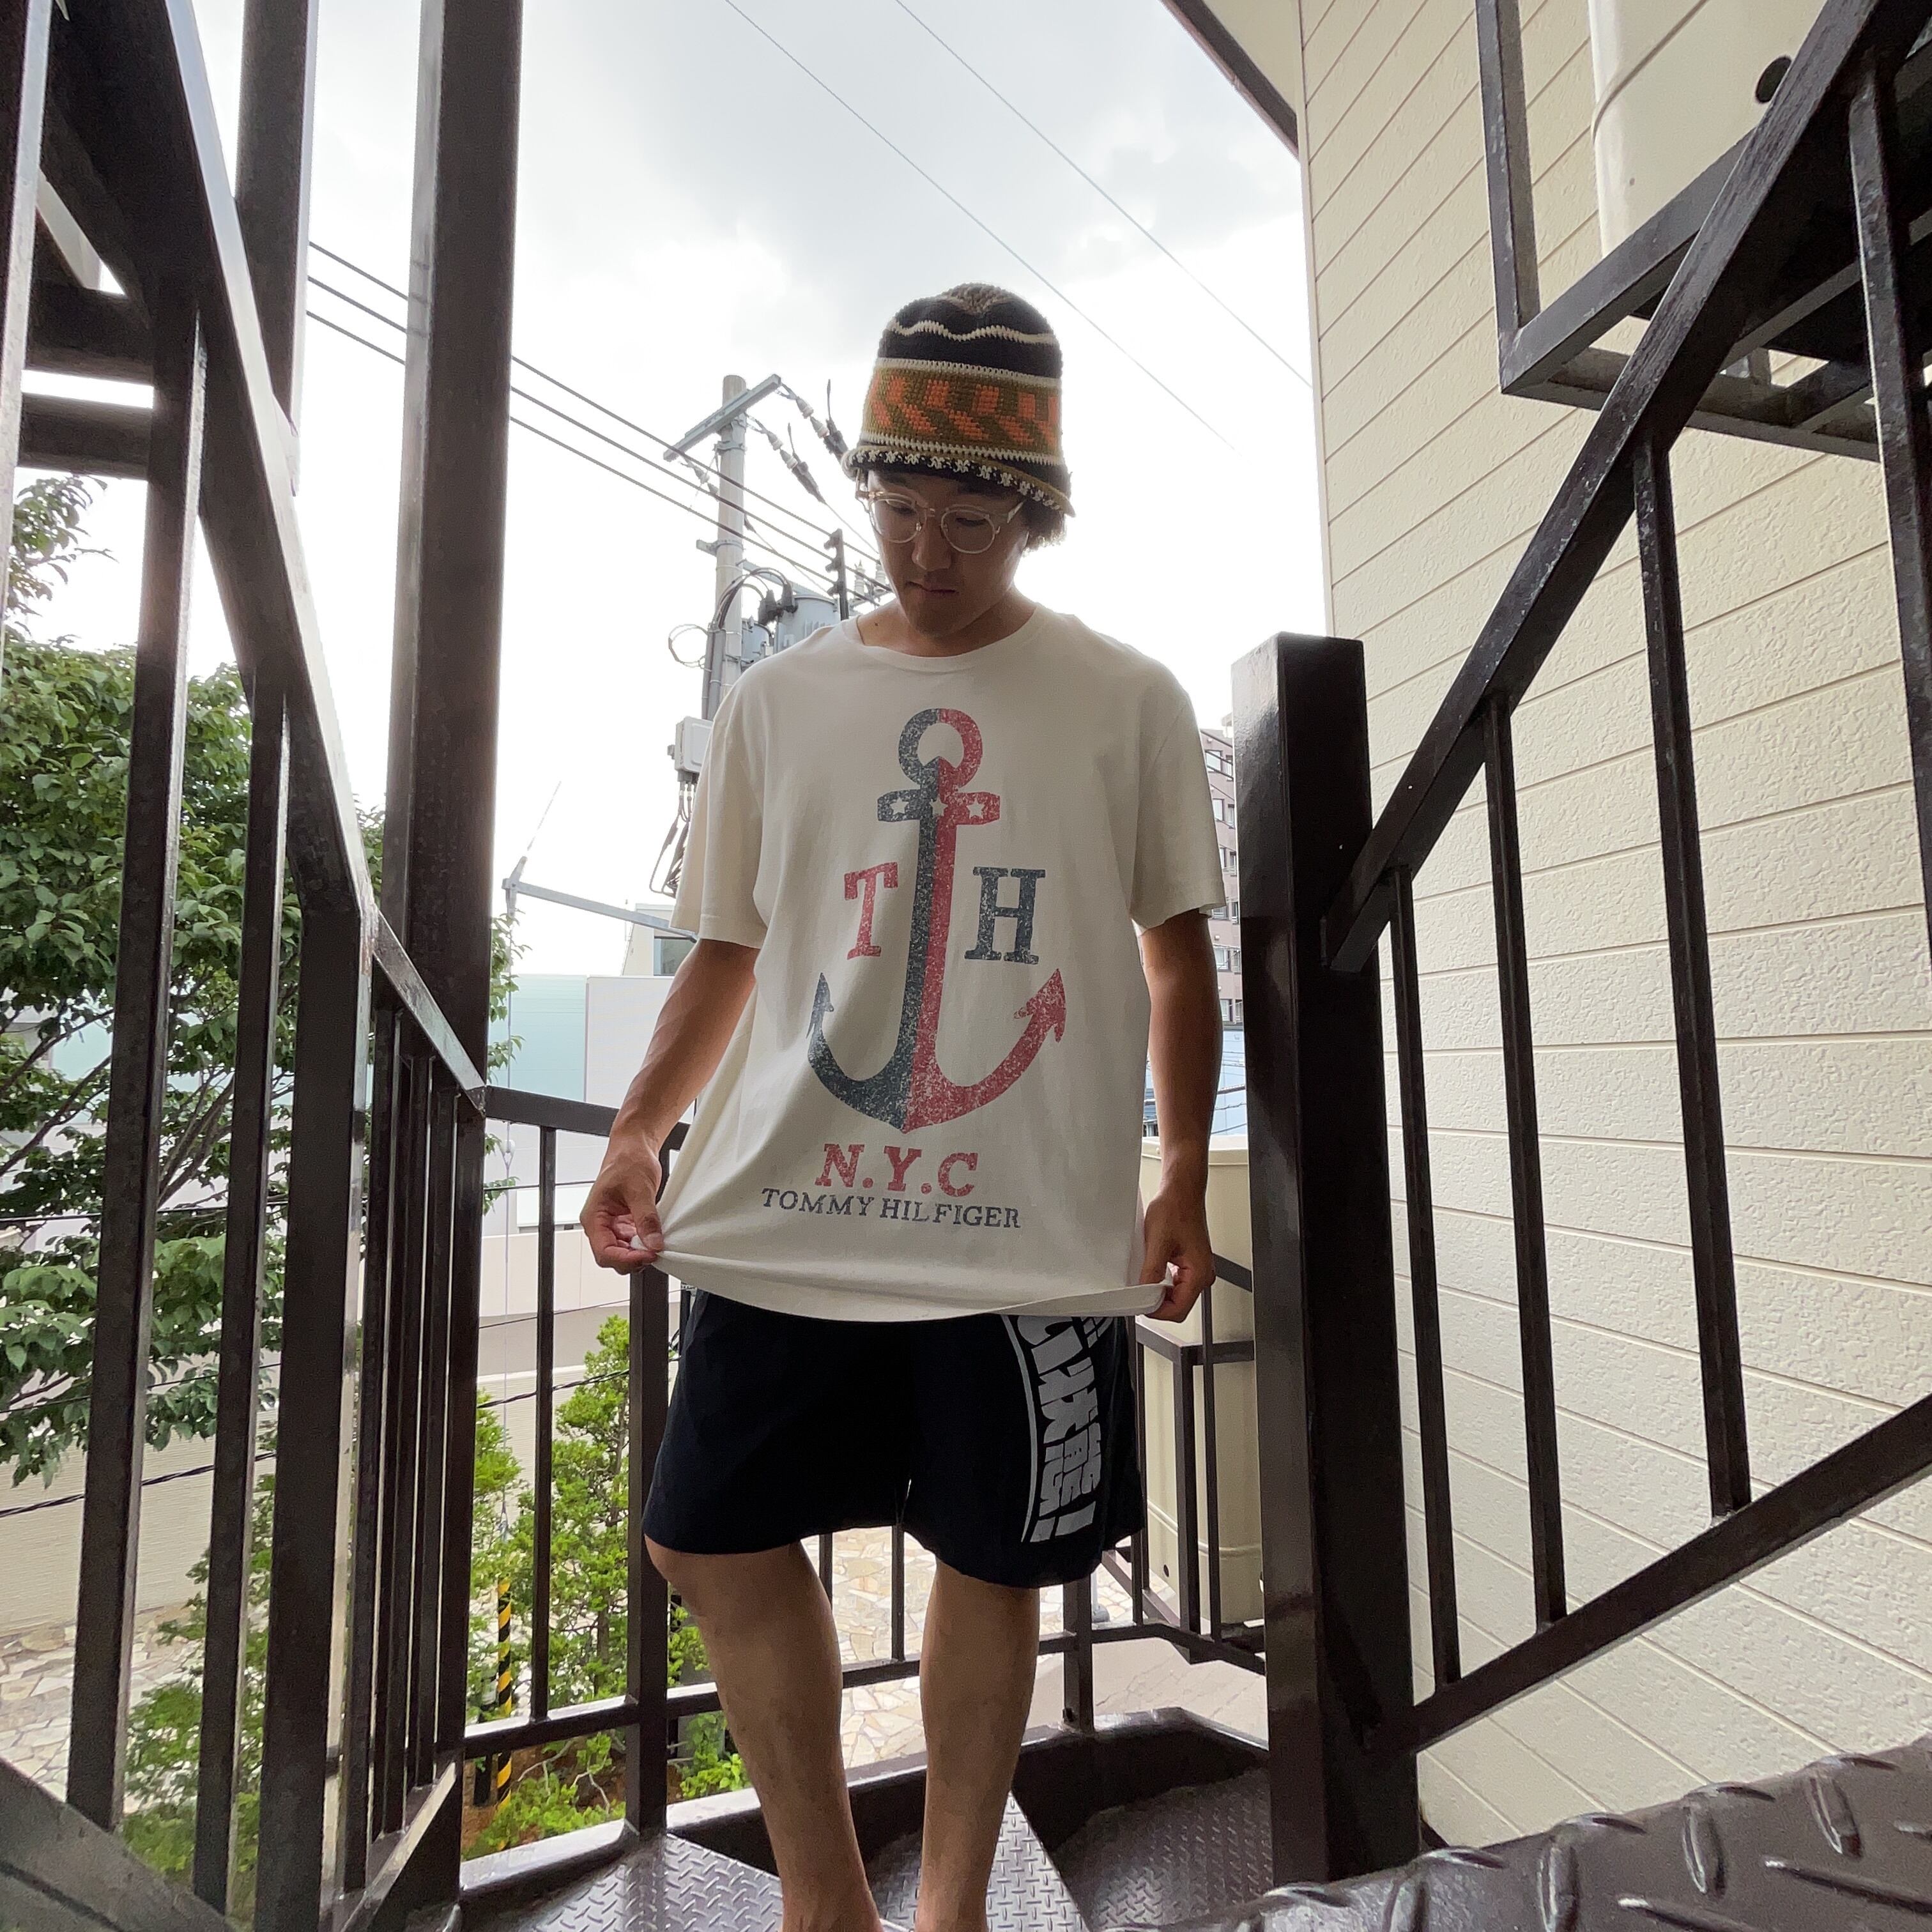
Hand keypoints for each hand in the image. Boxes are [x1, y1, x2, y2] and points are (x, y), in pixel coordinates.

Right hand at [581, 1133, 664, 1270]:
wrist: (634, 1149)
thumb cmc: (628, 1161)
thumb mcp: (640, 1189)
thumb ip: (646, 1219)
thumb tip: (654, 1243)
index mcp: (593, 1217)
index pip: (604, 1252)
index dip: (626, 1259)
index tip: (648, 1255)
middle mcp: (600, 1225)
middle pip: (612, 1257)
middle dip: (633, 1259)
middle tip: (655, 1252)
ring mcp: (612, 1226)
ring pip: (623, 1253)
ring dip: (639, 1254)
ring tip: (656, 1245)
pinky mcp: (624, 1224)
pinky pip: (632, 1243)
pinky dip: (644, 1245)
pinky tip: (654, 1239)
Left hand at [1139, 1181, 1213, 1321]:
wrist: (1182, 1191)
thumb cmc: (1175, 1208)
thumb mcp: (1158, 1242)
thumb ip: (1152, 1272)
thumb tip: (1144, 1294)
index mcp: (1199, 1273)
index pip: (1178, 1310)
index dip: (1156, 1311)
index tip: (1139, 1304)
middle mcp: (1202, 1274)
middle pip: (1178, 1306)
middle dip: (1157, 1304)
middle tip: (1137, 1294)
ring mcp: (1197, 1270)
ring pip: (1176, 1297)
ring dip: (1158, 1293)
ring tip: (1143, 1281)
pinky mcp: (1190, 1264)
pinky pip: (1175, 1284)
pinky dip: (1161, 1284)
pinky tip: (1150, 1274)